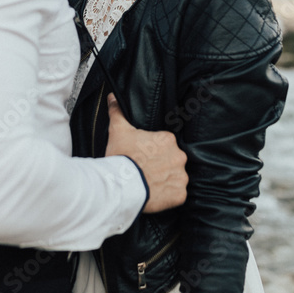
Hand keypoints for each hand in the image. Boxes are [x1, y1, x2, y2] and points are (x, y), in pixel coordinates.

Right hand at [105, 94, 187, 212]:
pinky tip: (155, 195)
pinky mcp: (180, 195)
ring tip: (149, 184)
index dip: (152, 151)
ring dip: (166, 181)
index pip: (164, 144)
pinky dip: (169, 196)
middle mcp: (179, 156)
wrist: (122, 185)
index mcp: (168, 139)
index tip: (142, 156)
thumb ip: (118, 112)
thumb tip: (112, 96)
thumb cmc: (121, 156)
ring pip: (176, 178)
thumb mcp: (118, 130)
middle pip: (172, 160)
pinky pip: (177, 195)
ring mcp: (181, 177)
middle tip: (145, 171)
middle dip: (161, 165)